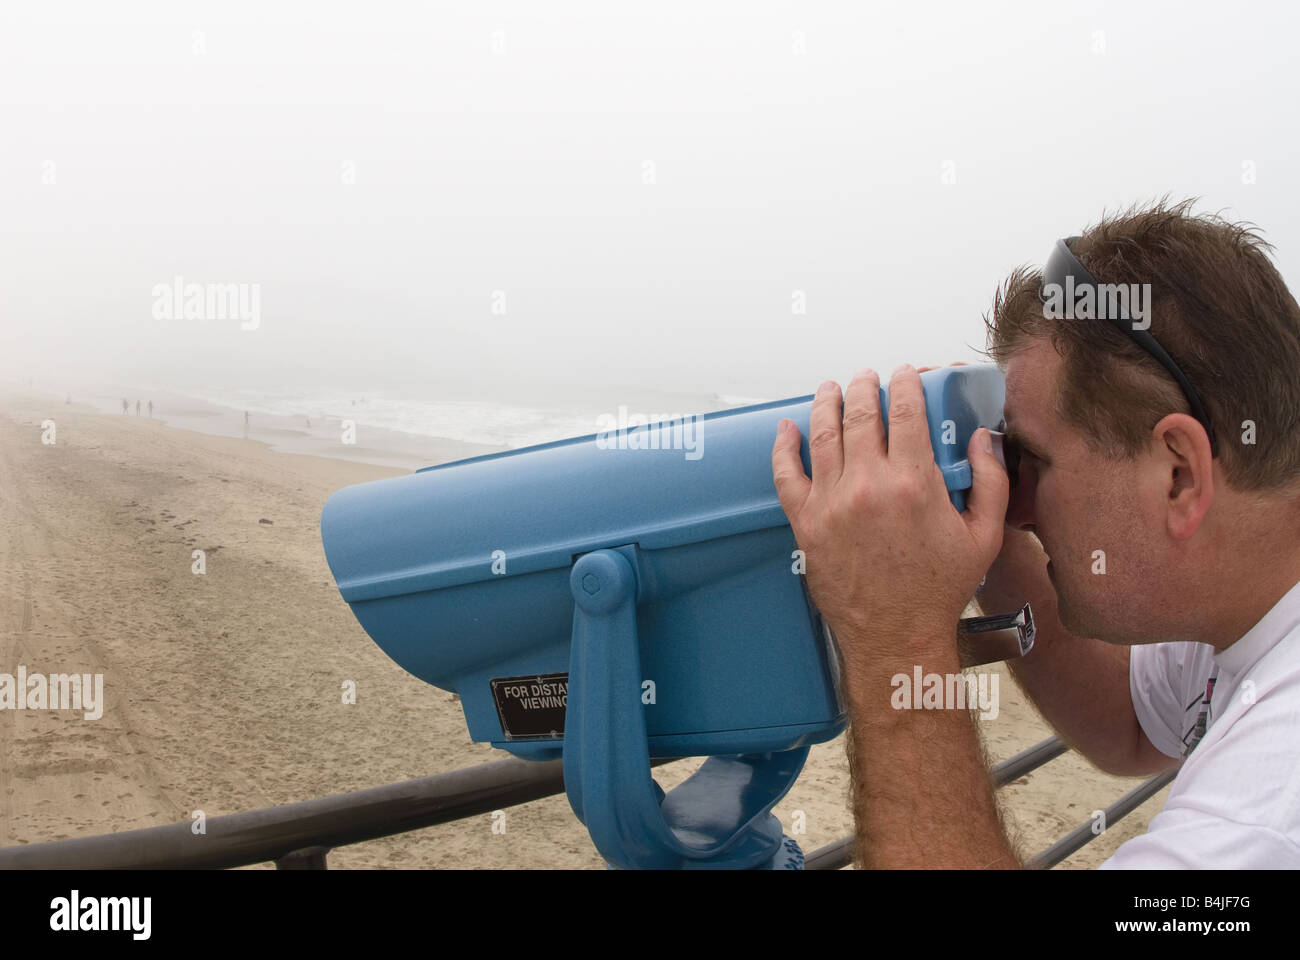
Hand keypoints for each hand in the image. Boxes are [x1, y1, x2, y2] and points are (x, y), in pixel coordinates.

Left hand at [770, 365, 1008, 672]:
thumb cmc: (939, 590)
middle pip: (860, 415)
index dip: (904, 384)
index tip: (903, 375)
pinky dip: (783, 446)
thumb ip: (989, 481)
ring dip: (825, 403)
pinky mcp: (807, 523)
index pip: (905, 412)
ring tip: (830, 389)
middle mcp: (869, 486)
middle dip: (863, 387)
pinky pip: (786, 474)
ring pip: (822, 435)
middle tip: (866, 378)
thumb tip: (981, 438)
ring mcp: (833, 503)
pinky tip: (787, 428)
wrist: (896, 635)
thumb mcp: (984, 535)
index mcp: (914, 483)